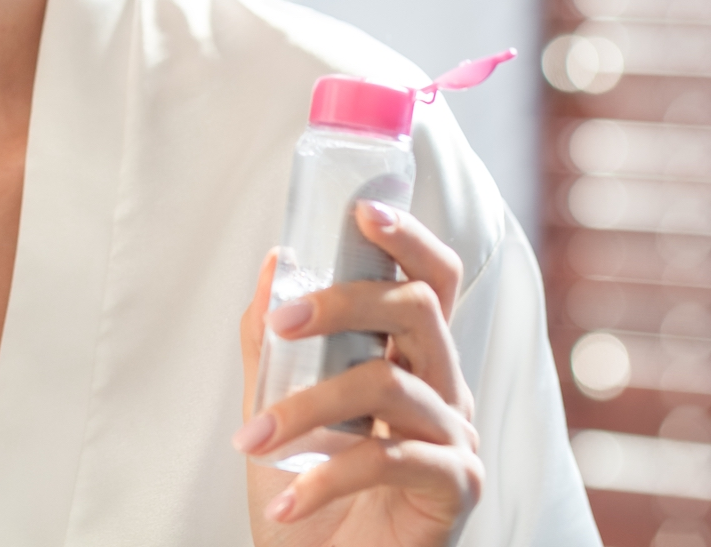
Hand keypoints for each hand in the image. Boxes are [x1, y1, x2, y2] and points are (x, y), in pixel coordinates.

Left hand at [235, 204, 483, 546]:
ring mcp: (455, 437)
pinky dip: (326, 476)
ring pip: (391, 385)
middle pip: (419, 309)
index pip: (430, 280)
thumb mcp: (273, 409)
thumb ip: (273, 341)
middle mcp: (443, 389)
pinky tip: (286, 498)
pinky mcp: (456, 487)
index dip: (407, 238)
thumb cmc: (307, 496)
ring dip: (309, 407)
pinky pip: (391, 458)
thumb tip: (277, 260)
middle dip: (345, 302)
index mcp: (410, 359)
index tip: (361, 211)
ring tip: (254, 441)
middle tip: (284, 321)